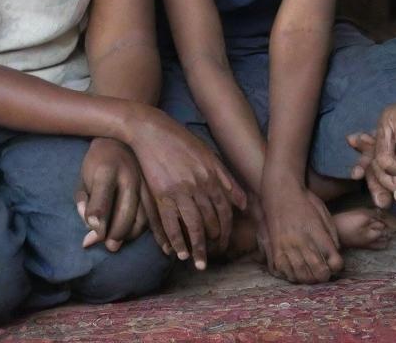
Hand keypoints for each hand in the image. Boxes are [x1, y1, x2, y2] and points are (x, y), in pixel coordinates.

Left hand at [75, 138, 149, 251]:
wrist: (120, 139)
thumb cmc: (97, 163)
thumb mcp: (83, 179)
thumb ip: (84, 204)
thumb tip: (90, 233)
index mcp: (106, 169)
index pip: (103, 197)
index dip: (96, 219)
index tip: (89, 239)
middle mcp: (129, 175)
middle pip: (126, 210)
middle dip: (116, 233)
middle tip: (108, 246)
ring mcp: (145, 181)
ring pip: (143, 214)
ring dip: (131, 234)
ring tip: (119, 240)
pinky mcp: (155, 187)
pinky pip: (155, 213)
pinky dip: (151, 230)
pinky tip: (146, 238)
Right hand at [128, 108, 246, 270]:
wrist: (152, 130)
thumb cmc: (181, 141)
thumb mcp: (208, 154)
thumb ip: (226, 179)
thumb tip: (243, 203)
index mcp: (212, 175)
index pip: (225, 209)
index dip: (227, 229)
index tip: (225, 242)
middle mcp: (199, 184)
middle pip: (211, 220)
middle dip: (214, 241)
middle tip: (213, 255)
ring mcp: (180, 190)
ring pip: (193, 226)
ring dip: (198, 247)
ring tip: (199, 264)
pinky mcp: (161, 194)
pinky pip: (170, 223)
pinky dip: (176, 240)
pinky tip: (179, 253)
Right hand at [260, 172, 342, 283]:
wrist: (280, 193)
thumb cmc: (305, 202)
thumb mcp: (324, 214)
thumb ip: (332, 236)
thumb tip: (335, 255)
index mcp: (317, 234)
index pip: (334, 262)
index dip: (337, 266)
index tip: (336, 263)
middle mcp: (302, 243)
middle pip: (319, 273)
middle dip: (325, 275)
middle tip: (325, 272)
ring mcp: (286, 249)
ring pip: (302, 277)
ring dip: (309, 278)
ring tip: (311, 273)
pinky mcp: (275, 251)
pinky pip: (285, 273)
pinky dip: (293, 276)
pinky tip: (297, 270)